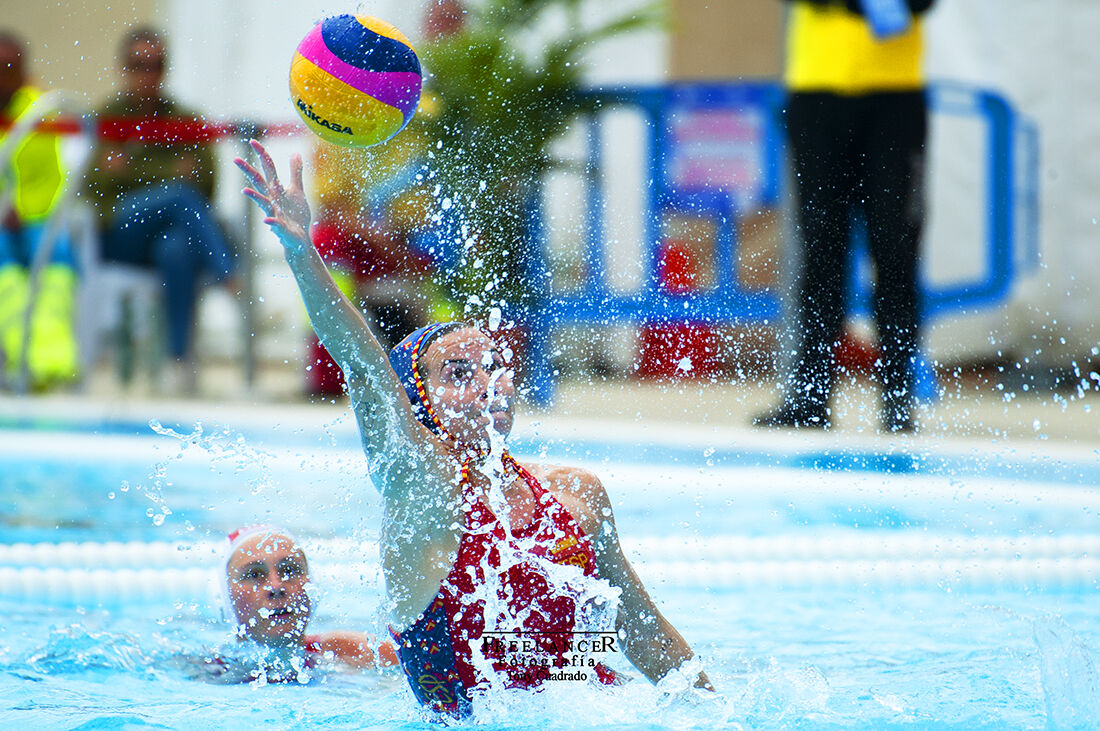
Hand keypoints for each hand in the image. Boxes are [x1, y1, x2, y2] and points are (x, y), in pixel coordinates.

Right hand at [234, 139, 311, 254]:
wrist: (299, 238)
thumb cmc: (296, 214)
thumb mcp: (297, 190)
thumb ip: (295, 172)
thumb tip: (295, 153)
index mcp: (276, 190)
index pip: (268, 169)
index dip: (262, 155)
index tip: (253, 141)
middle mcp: (272, 200)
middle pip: (259, 183)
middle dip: (248, 171)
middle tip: (235, 160)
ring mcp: (275, 213)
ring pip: (263, 203)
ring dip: (254, 197)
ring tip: (245, 190)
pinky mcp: (281, 228)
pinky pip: (275, 225)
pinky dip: (271, 223)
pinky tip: (267, 221)